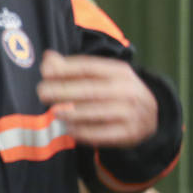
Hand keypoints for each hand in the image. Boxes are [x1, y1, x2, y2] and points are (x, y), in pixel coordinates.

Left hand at [36, 52, 156, 146]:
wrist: (150, 118)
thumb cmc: (115, 94)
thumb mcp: (102, 77)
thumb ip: (73, 68)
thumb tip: (48, 58)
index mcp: (120, 72)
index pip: (90, 67)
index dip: (66, 68)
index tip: (45, 71)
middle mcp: (128, 90)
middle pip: (91, 89)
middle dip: (64, 90)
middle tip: (42, 92)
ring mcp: (131, 112)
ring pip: (97, 111)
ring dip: (73, 112)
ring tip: (54, 112)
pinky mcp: (129, 133)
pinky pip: (103, 134)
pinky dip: (84, 132)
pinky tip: (69, 129)